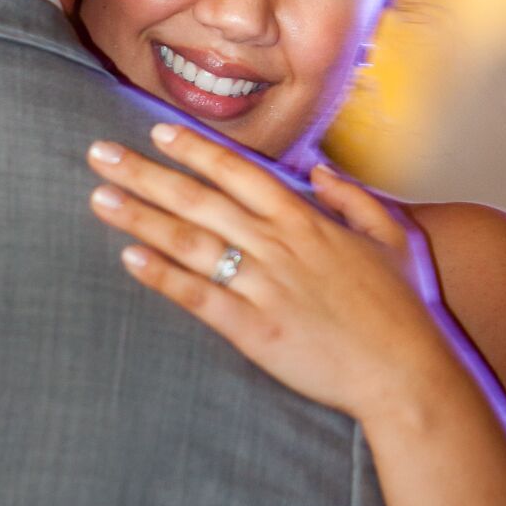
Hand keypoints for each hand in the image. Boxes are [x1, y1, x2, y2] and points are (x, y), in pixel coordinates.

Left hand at [87, 123, 457, 425]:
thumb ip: (355, 198)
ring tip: (99, 198)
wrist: (406, 373)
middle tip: (99, 153)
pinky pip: (199, 297)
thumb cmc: (403, 308)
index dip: (196, 150)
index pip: (240, 172)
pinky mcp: (254, 330)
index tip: (157, 131)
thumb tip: (322, 171)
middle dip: (146, 174)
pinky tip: (129, 260)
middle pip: (200, 200)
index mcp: (307, 220)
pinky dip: (162, 277)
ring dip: (141, 218)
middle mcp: (279, 245)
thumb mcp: (393, 238)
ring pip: (191, 243)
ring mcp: (264, 287)